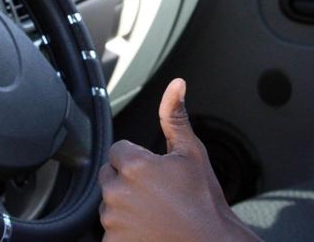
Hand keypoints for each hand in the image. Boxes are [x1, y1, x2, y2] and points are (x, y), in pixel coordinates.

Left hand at [98, 78, 258, 241]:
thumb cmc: (204, 201)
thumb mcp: (192, 154)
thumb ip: (175, 117)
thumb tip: (176, 85)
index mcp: (135, 165)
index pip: (118, 150)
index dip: (138, 159)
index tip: (156, 173)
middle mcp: (118, 192)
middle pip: (109, 176)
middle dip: (127, 180)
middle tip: (157, 193)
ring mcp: (112, 221)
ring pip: (108, 203)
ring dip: (124, 205)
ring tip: (155, 212)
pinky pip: (109, 230)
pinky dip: (124, 230)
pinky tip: (148, 229)